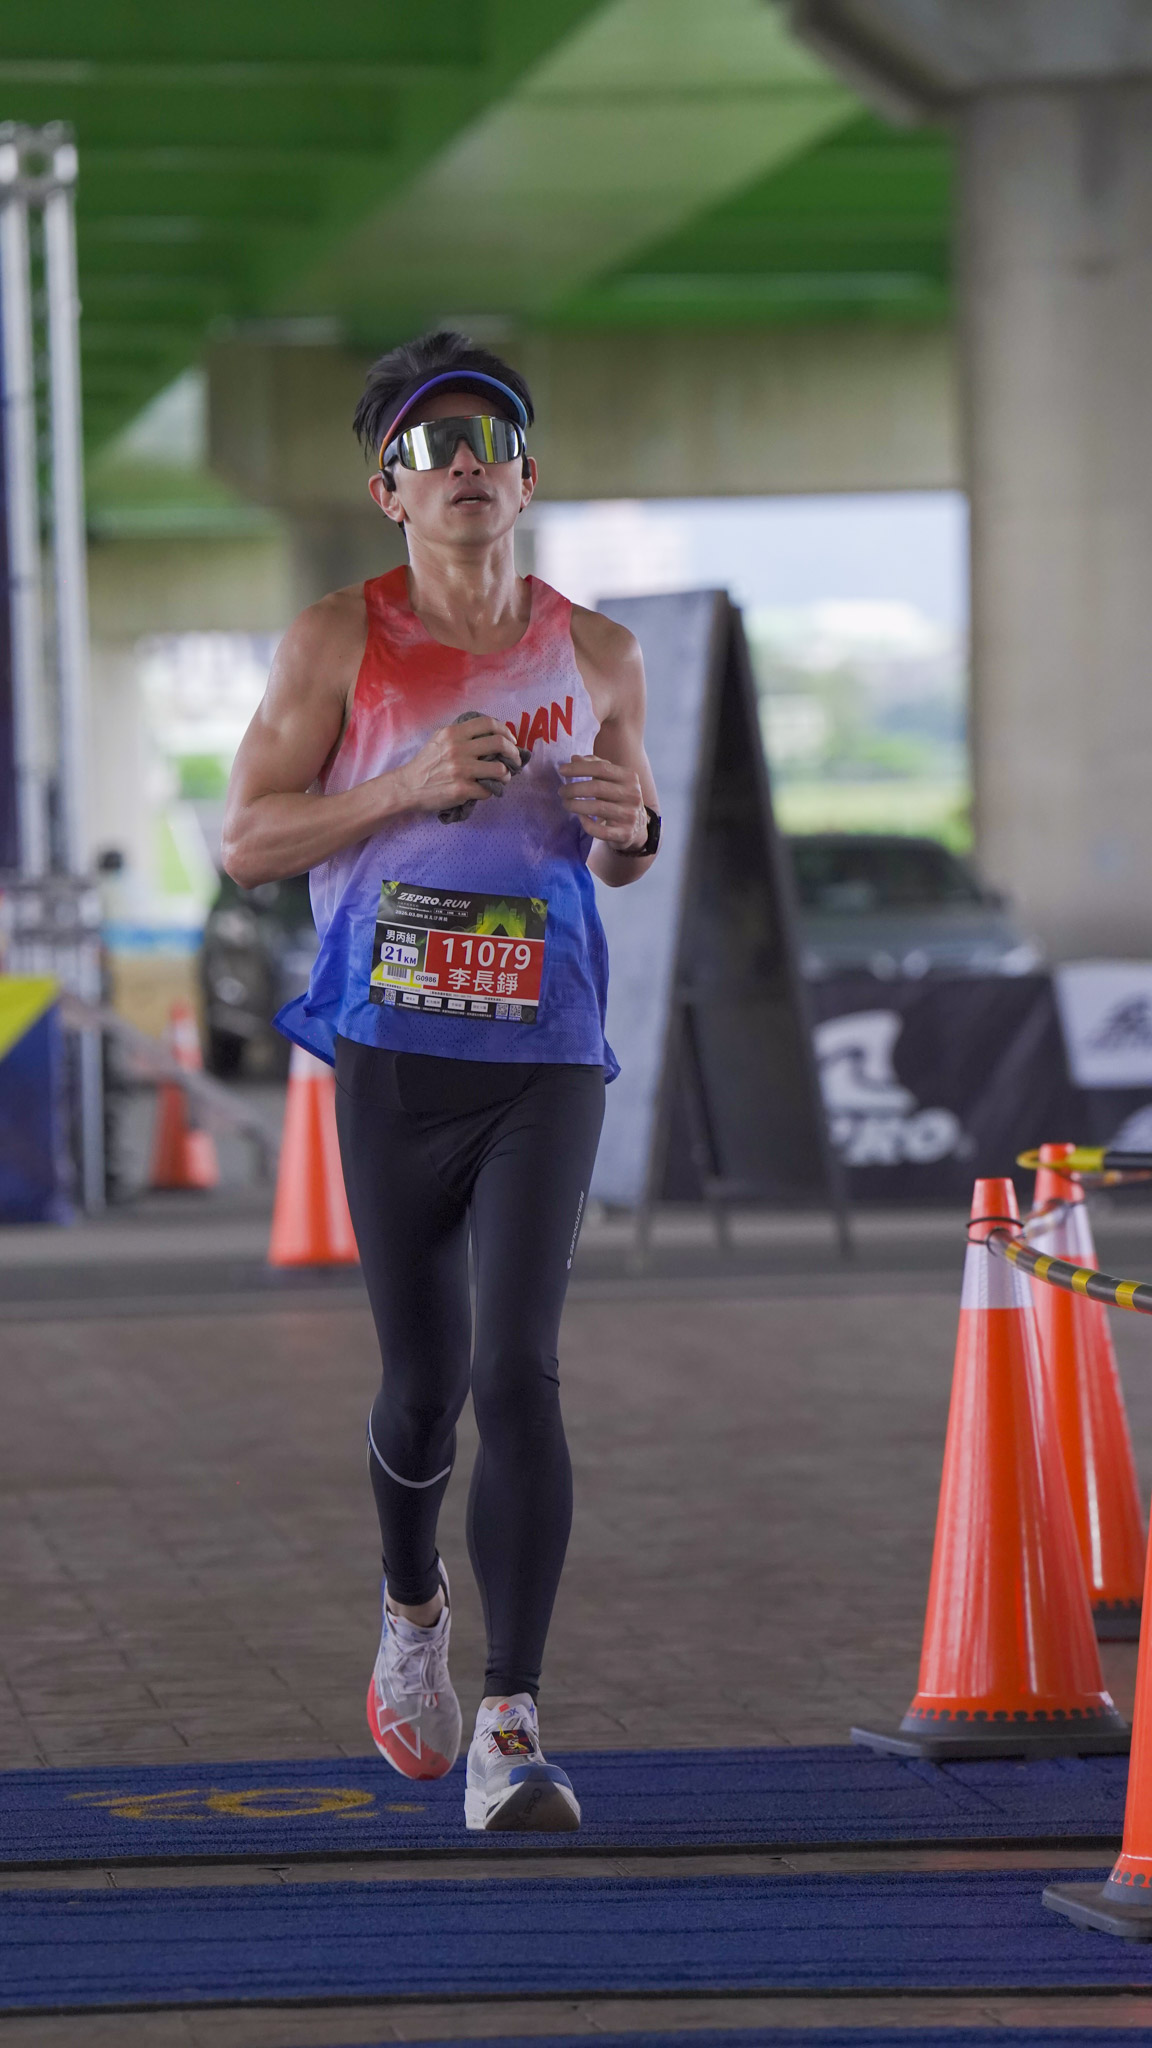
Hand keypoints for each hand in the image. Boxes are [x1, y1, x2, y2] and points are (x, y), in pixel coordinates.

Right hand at [397, 714, 522, 815]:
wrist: (408, 787)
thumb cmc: (426, 763)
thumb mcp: (439, 739)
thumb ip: (461, 734)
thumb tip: (490, 734)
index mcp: (454, 733)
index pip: (488, 724)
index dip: (505, 730)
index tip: (510, 739)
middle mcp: (458, 749)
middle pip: (499, 744)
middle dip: (513, 752)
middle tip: (515, 759)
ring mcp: (460, 770)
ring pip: (499, 769)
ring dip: (506, 774)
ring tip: (503, 776)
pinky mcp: (461, 790)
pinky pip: (488, 790)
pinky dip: (491, 790)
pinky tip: (487, 789)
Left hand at [558, 755, 647, 849]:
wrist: (638, 825)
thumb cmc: (618, 796)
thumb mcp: (611, 778)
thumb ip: (594, 765)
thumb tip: (573, 758)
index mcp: (629, 777)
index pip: (601, 768)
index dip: (579, 768)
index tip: (561, 770)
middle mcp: (632, 794)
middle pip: (597, 788)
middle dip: (574, 789)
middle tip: (561, 792)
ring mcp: (629, 815)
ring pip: (596, 808)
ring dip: (575, 805)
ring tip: (566, 803)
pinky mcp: (624, 833)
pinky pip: (599, 830)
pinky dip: (586, 824)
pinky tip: (580, 818)